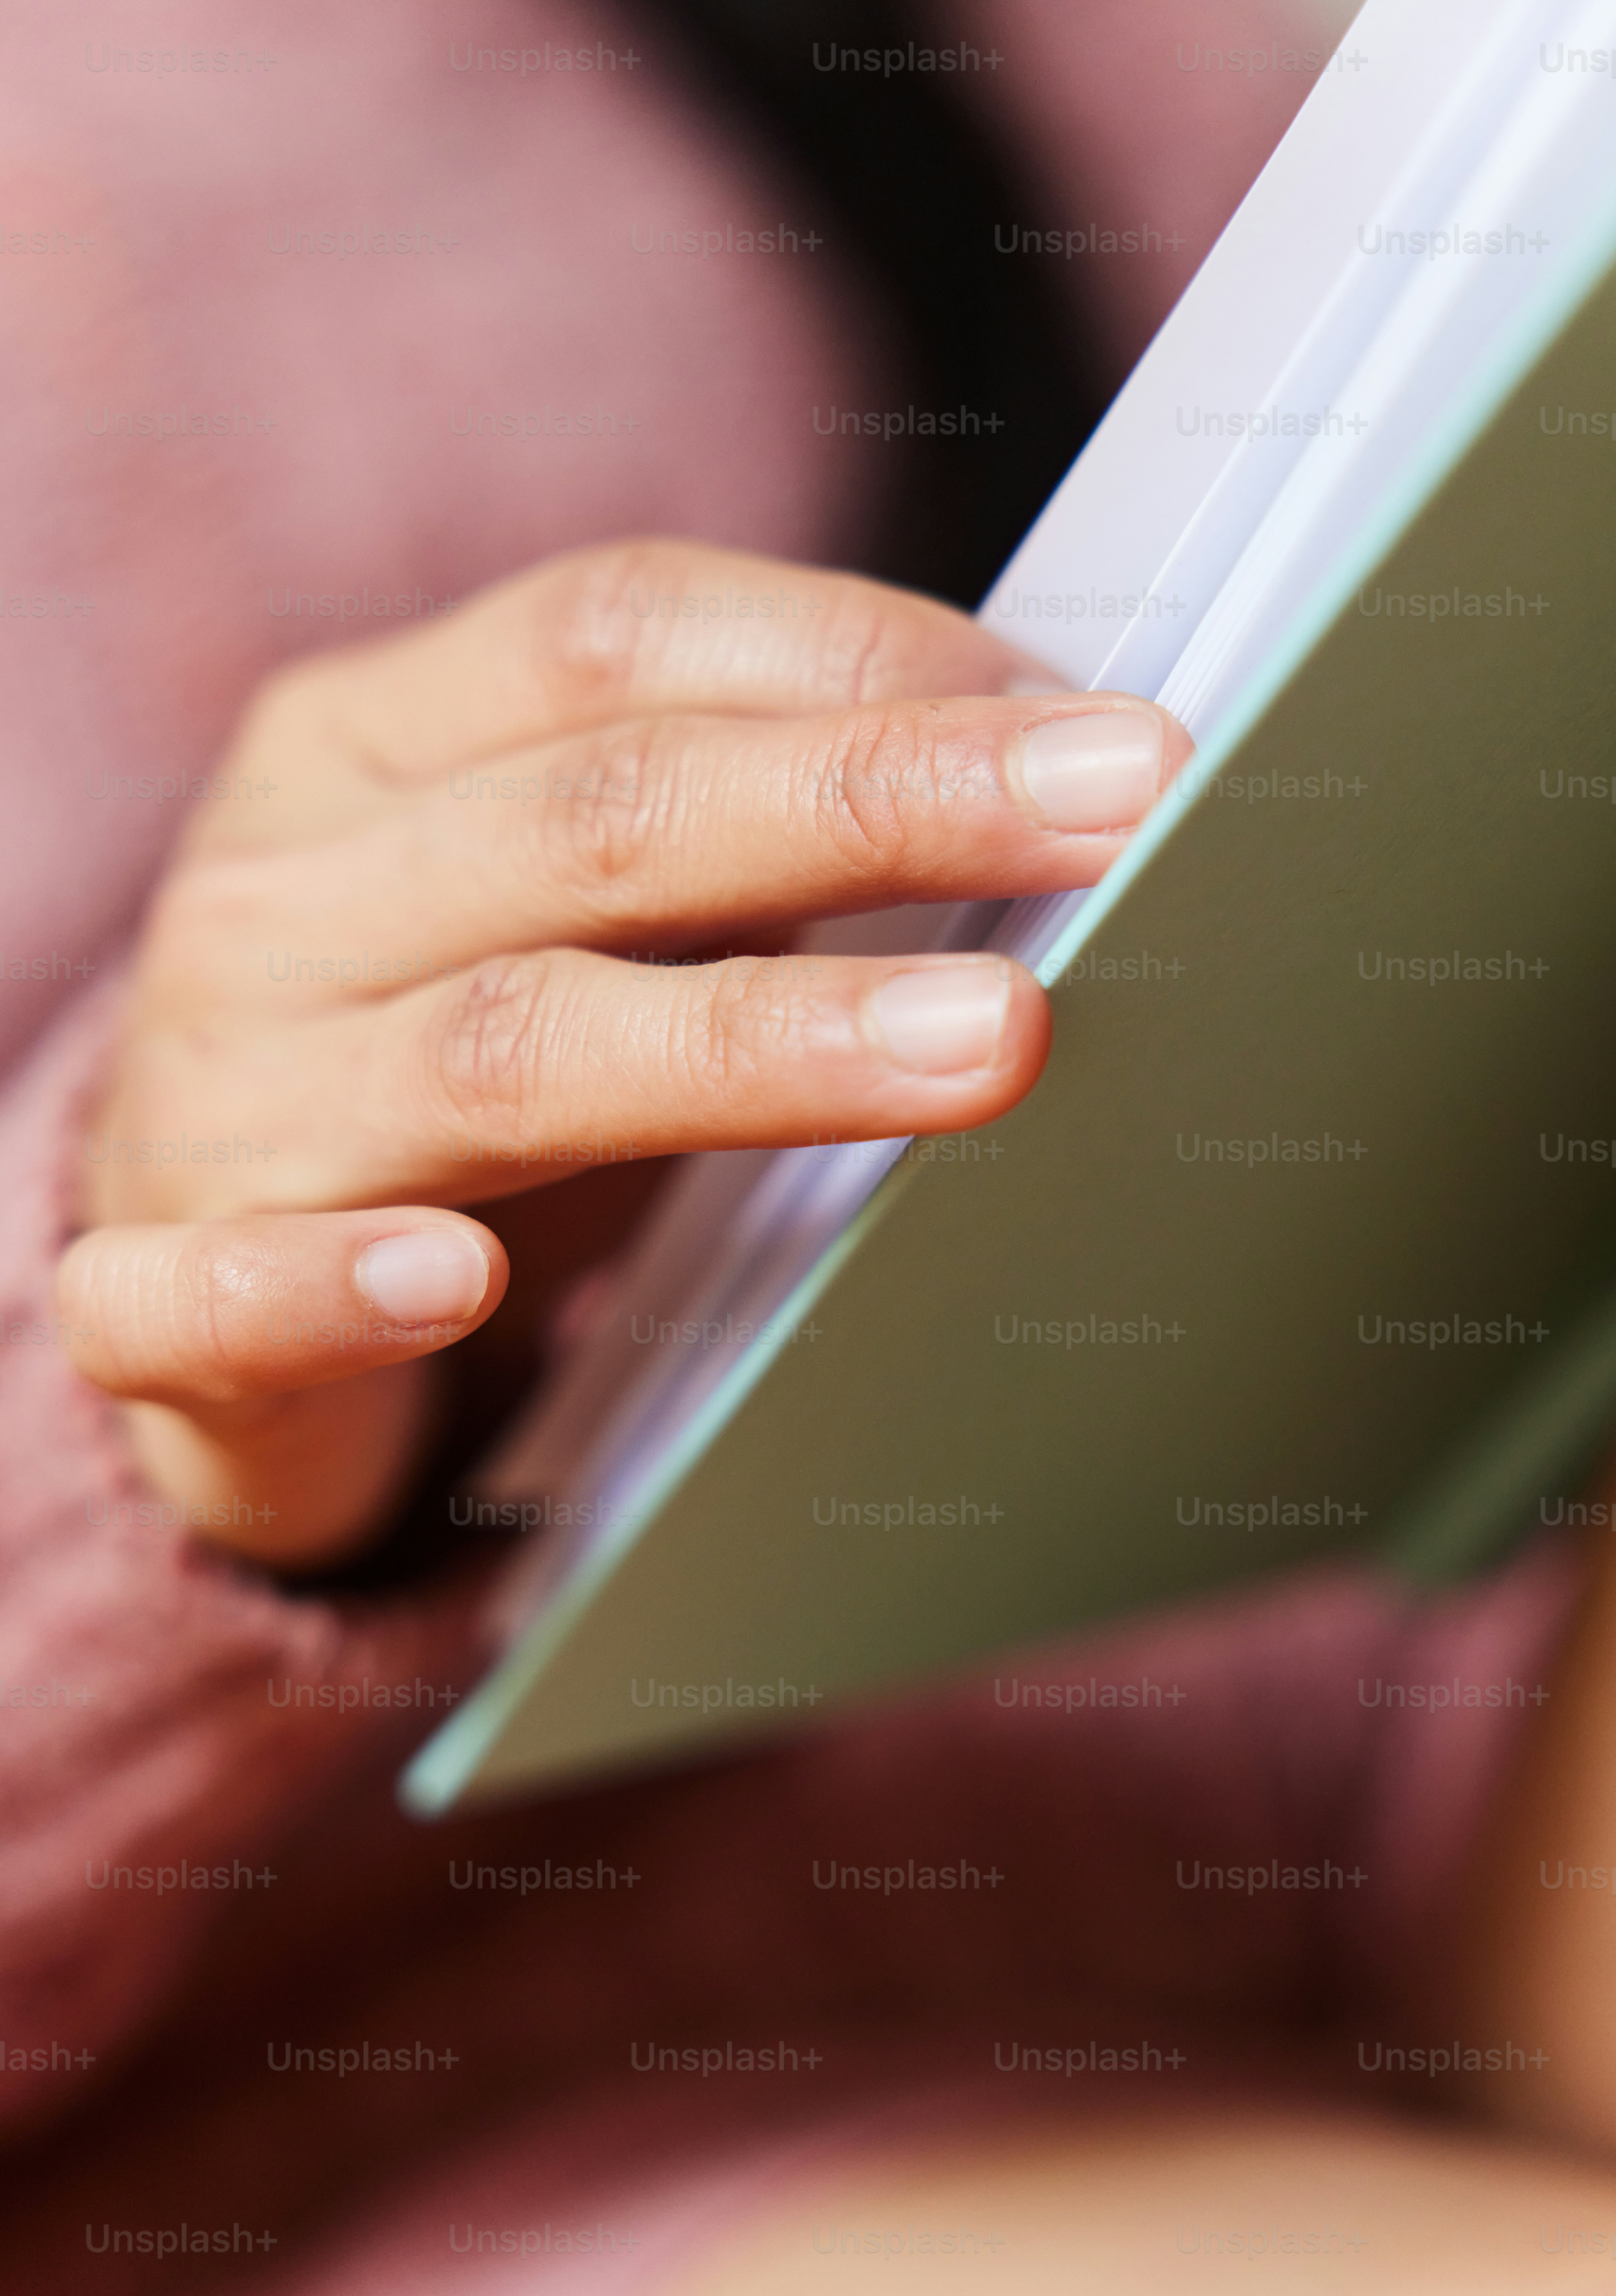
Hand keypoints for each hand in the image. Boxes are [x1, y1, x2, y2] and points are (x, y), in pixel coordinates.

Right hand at [57, 541, 1190, 1569]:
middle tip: (1111, 809)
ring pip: (500, 1054)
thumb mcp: (555, 906)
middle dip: (874, 806)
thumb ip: (724, 842)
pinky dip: (336, 1290)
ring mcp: (212, 1102)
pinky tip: (457, 1282)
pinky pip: (226, 1296)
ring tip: (985, 1048)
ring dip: (751, 1047)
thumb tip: (1023, 794)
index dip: (854, 659)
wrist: (187, 1255)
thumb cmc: (425, 1058)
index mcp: (366, 749)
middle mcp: (279, 900)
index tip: (1079, 709)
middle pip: (599, 823)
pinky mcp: (151, 1300)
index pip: (616, 639)